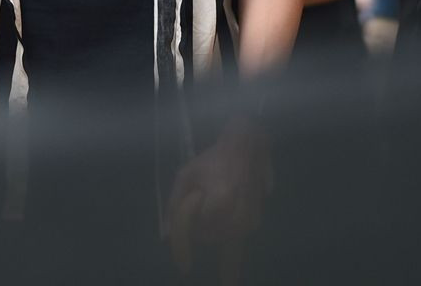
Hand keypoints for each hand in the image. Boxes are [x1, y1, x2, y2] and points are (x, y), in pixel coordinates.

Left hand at [167, 119, 272, 280]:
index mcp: (221, 200)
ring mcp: (249, 222)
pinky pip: (239, 250)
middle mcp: (239, 215)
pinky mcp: (253, 225)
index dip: (183, 236)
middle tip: (199, 198)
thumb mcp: (186, 175)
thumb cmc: (213, 158)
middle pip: (205, 238)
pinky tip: (229, 282)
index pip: (195, 231)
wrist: (246, 148)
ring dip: (208, 230)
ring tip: (211, 202)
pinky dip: (231, 269)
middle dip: (196, 225)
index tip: (181, 263)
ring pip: (217, 241)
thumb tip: (167, 235)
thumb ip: (175, 205)